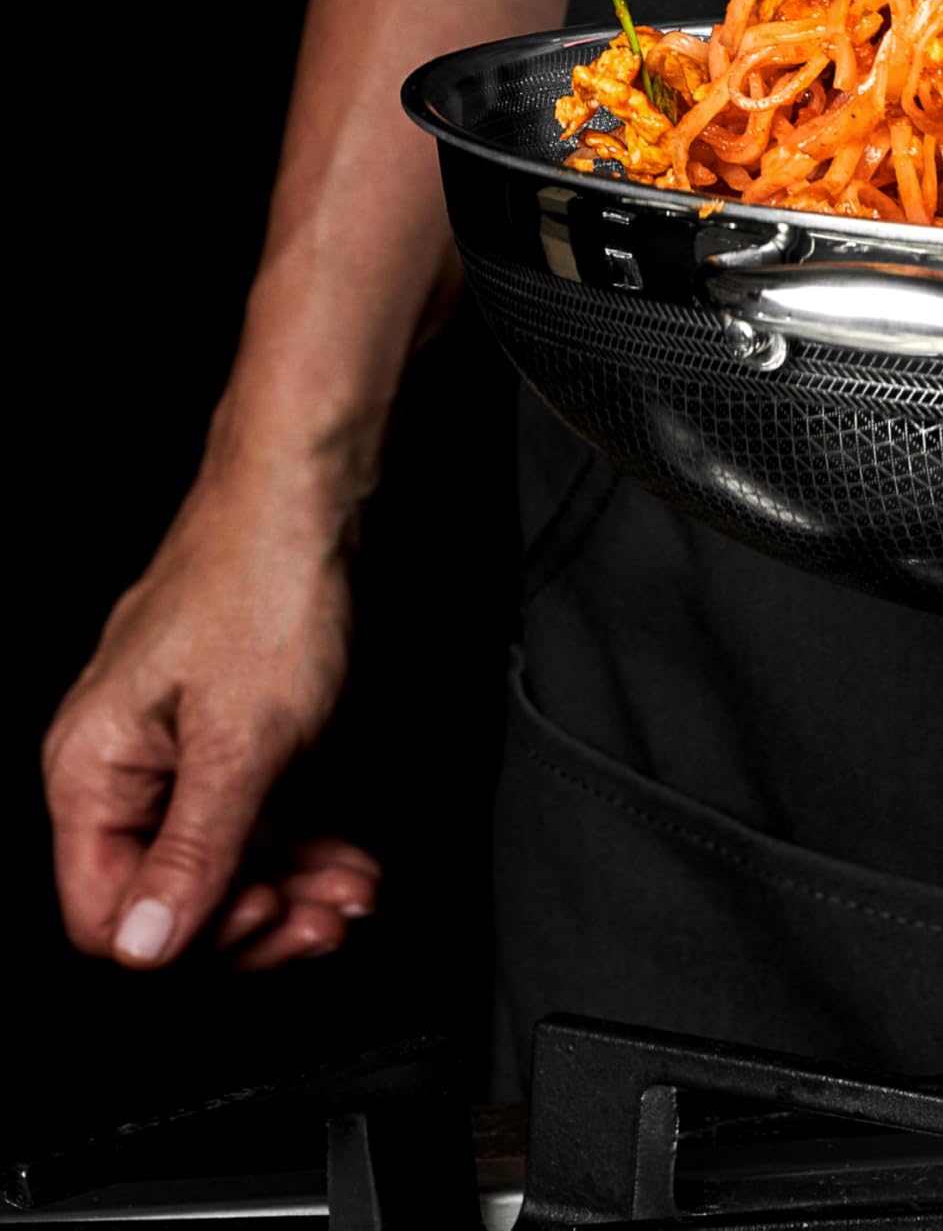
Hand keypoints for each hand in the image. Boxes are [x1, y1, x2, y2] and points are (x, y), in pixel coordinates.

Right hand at [44, 467, 376, 970]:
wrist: (307, 496)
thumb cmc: (263, 588)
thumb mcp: (241, 737)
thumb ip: (196, 848)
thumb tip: (142, 946)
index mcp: (89, 772)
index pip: (104, 910)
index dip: (184, 933)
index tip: (264, 916)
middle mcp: (118, 769)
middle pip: (165, 893)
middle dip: (253, 918)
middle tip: (327, 922)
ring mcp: (172, 752)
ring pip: (218, 859)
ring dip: (289, 887)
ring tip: (354, 896)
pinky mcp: (224, 735)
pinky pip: (249, 817)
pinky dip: (299, 845)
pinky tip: (347, 863)